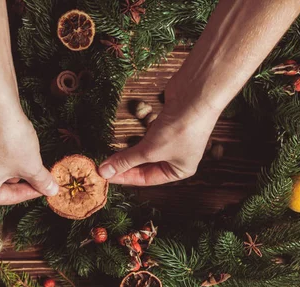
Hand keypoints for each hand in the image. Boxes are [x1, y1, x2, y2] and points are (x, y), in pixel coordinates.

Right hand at [0, 99, 58, 204]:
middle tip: (39, 173)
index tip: (46, 187)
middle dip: (19, 178)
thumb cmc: (8, 138)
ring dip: (10, 164)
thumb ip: (41, 181)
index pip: (9, 197)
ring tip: (28, 156)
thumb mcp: (31, 165)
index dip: (31, 192)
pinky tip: (13, 142)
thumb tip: (51, 190)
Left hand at [98, 97, 219, 185]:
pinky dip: (136, 136)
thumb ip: (126, 160)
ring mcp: (173, 138)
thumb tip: (105, 172)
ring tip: (109, 153)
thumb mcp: (150, 150)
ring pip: (145, 149)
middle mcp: (177, 157)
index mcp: (179, 170)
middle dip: (125, 164)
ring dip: (128, 150)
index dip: (124, 177)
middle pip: (145, 165)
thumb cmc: (180, 129)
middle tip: (103, 165)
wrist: (196, 95)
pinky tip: (123, 137)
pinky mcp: (167, 122)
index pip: (146, 179)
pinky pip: (147, 134)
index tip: (104, 175)